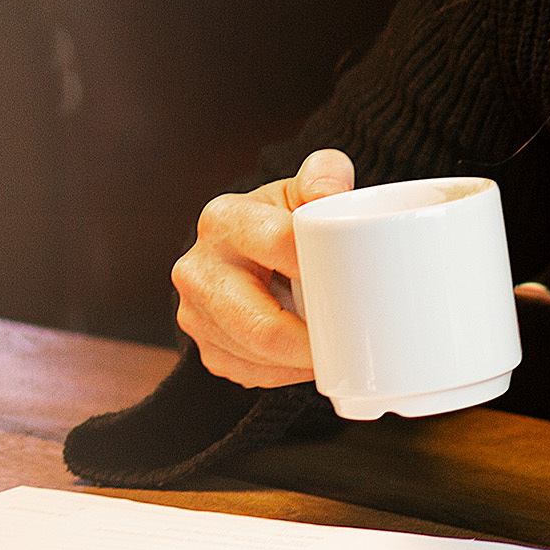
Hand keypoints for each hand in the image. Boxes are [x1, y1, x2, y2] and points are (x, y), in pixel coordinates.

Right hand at [173, 148, 354, 387]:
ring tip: (334, 346)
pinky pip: (251, 374)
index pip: (279, 244)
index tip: (355, 287)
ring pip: (258, 356)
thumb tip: (328, 191)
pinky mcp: (204, 348)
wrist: (243, 252)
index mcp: (223, 219)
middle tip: (352, 342)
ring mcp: (194, 313)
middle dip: (313, 342)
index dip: (322, 269)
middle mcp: (197, 268)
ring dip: (302, 360)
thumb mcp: (301, 190)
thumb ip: (323, 175)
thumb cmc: (281, 221)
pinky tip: (306, 356)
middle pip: (262, 325)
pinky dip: (286, 372)